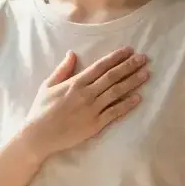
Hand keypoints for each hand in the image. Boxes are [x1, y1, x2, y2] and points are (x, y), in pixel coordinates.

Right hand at [24, 47, 149, 159]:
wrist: (38, 135)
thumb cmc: (41, 109)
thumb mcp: (47, 85)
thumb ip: (62, 69)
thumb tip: (72, 53)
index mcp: (75, 83)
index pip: (100, 66)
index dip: (116, 57)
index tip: (129, 50)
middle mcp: (86, 94)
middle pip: (112, 77)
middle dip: (129, 66)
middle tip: (143, 58)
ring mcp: (92, 110)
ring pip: (116, 92)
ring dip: (132, 82)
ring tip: (146, 74)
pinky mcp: (95, 125)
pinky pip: (114, 113)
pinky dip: (127, 105)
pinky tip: (138, 98)